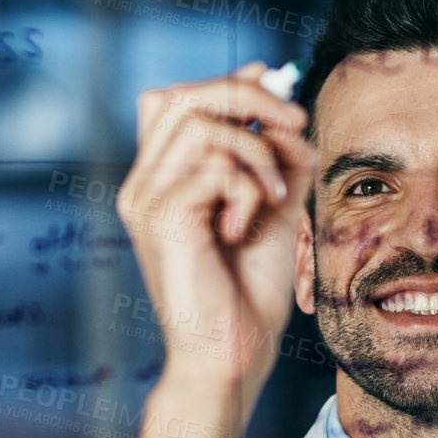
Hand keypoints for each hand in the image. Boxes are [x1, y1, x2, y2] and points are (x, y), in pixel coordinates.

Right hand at [116, 62, 315, 398]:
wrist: (232, 354)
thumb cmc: (248, 291)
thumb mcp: (273, 205)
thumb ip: (273, 151)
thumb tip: (276, 90)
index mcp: (161, 180)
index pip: (173, 99)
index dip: (225, 83)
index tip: (274, 90)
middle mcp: (143, 185)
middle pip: (185, 97)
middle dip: (249, 100)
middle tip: (294, 124)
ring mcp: (146, 199)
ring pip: (203, 126)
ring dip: (257, 153)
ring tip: (274, 197)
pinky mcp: (162, 217)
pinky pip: (215, 166)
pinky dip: (247, 189)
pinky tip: (243, 227)